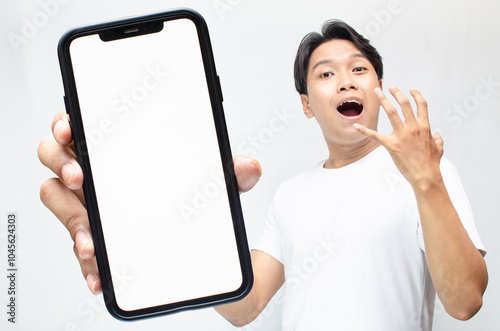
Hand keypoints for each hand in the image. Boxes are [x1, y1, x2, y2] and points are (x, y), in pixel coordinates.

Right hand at [38, 111, 261, 294]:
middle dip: (62, 164)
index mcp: (117, 147)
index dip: (67, 123)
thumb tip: (249, 167)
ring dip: (70, 217)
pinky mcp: (91, 233)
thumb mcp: (210, 182)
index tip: (71, 129)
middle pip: (55, 156)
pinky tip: (99, 271)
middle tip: (82, 178)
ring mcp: (88, 202)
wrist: (190, 242)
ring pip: (57, 200)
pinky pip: (76, 242)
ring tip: (92, 237)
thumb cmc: (186, 193)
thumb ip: (228, 173)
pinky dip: (85, 258)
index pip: (81, 124)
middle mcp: (96, 171)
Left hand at [353, 86, 443, 189]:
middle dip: (396, 93)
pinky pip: (375, 135)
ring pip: (391, 112)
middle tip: (390, 87)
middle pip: (404, 104)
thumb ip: (438, 139)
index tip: (411, 89)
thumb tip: (438, 135)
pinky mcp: (392, 145)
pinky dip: (365, 130)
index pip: (421, 105)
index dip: (416, 95)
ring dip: (383, 100)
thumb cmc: (431, 164)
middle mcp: (413, 127)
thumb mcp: (439, 148)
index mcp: (425, 127)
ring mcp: (402, 135)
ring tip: (378, 92)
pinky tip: (357, 126)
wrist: (425, 176)